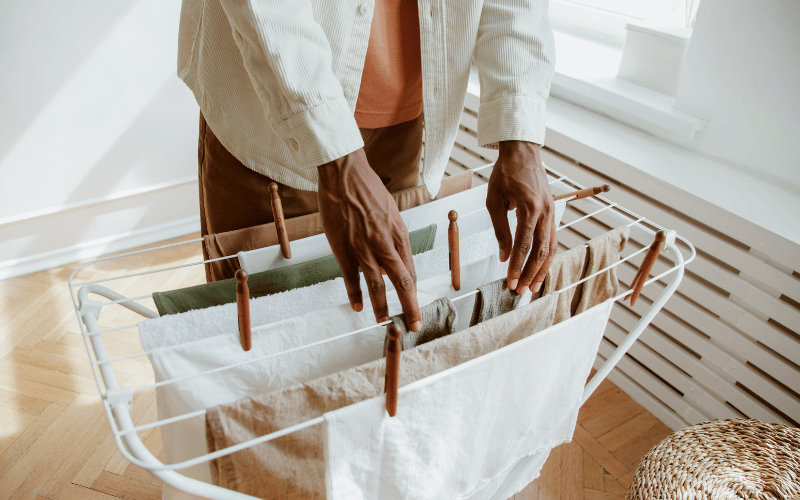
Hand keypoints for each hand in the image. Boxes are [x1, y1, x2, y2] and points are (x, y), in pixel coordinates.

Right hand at [317, 149, 421, 331]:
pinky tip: (357, 307)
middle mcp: (385, 243)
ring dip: (382, 306)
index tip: (416, 307)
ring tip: (385, 320)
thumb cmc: (368, 190)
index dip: (414, 292)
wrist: (345, 175)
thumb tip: (393, 263)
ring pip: (377, 284)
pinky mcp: (343, 248)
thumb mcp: (390, 213)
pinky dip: (355, 294)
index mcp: (399, 234)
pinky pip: (351, 277)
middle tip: (415, 325)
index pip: (410, 270)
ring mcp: (364, 248)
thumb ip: (393, 238)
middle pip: (402, 282)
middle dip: (410, 307)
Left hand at [486, 141, 557, 294]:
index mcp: (530, 208)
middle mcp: (545, 212)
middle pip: (541, 251)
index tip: (511, 282)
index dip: (517, 266)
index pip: (524, 245)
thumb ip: (500, 230)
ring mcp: (552, 212)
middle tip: (522, 291)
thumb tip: (504, 257)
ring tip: (534, 287)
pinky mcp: (553, 212)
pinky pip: (553, 239)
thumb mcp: (494, 201)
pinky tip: (540, 269)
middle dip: (531, 274)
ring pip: (551, 248)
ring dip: (542, 269)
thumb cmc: (504, 174)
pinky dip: (547, 256)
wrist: (523, 152)